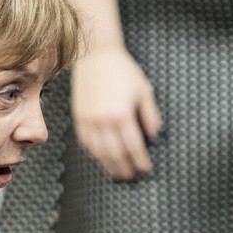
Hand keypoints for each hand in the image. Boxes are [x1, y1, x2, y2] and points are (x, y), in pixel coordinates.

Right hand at [70, 47, 161, 180]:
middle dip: (125, 168)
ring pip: (99, 152)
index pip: (133, 146)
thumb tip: (153, 137)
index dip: (140, 160)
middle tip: (132, 177)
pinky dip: (95, 154)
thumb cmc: (122, 71)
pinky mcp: (78, 117)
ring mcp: (88, 120)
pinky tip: (102, 159)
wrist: (96, 55)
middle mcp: (103, 120)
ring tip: (118, 174)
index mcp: (122, 113)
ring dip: (109, 165)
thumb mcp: (144, 90)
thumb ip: (150, 116)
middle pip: (115, 153)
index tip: (145, 169)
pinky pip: (86, 143)